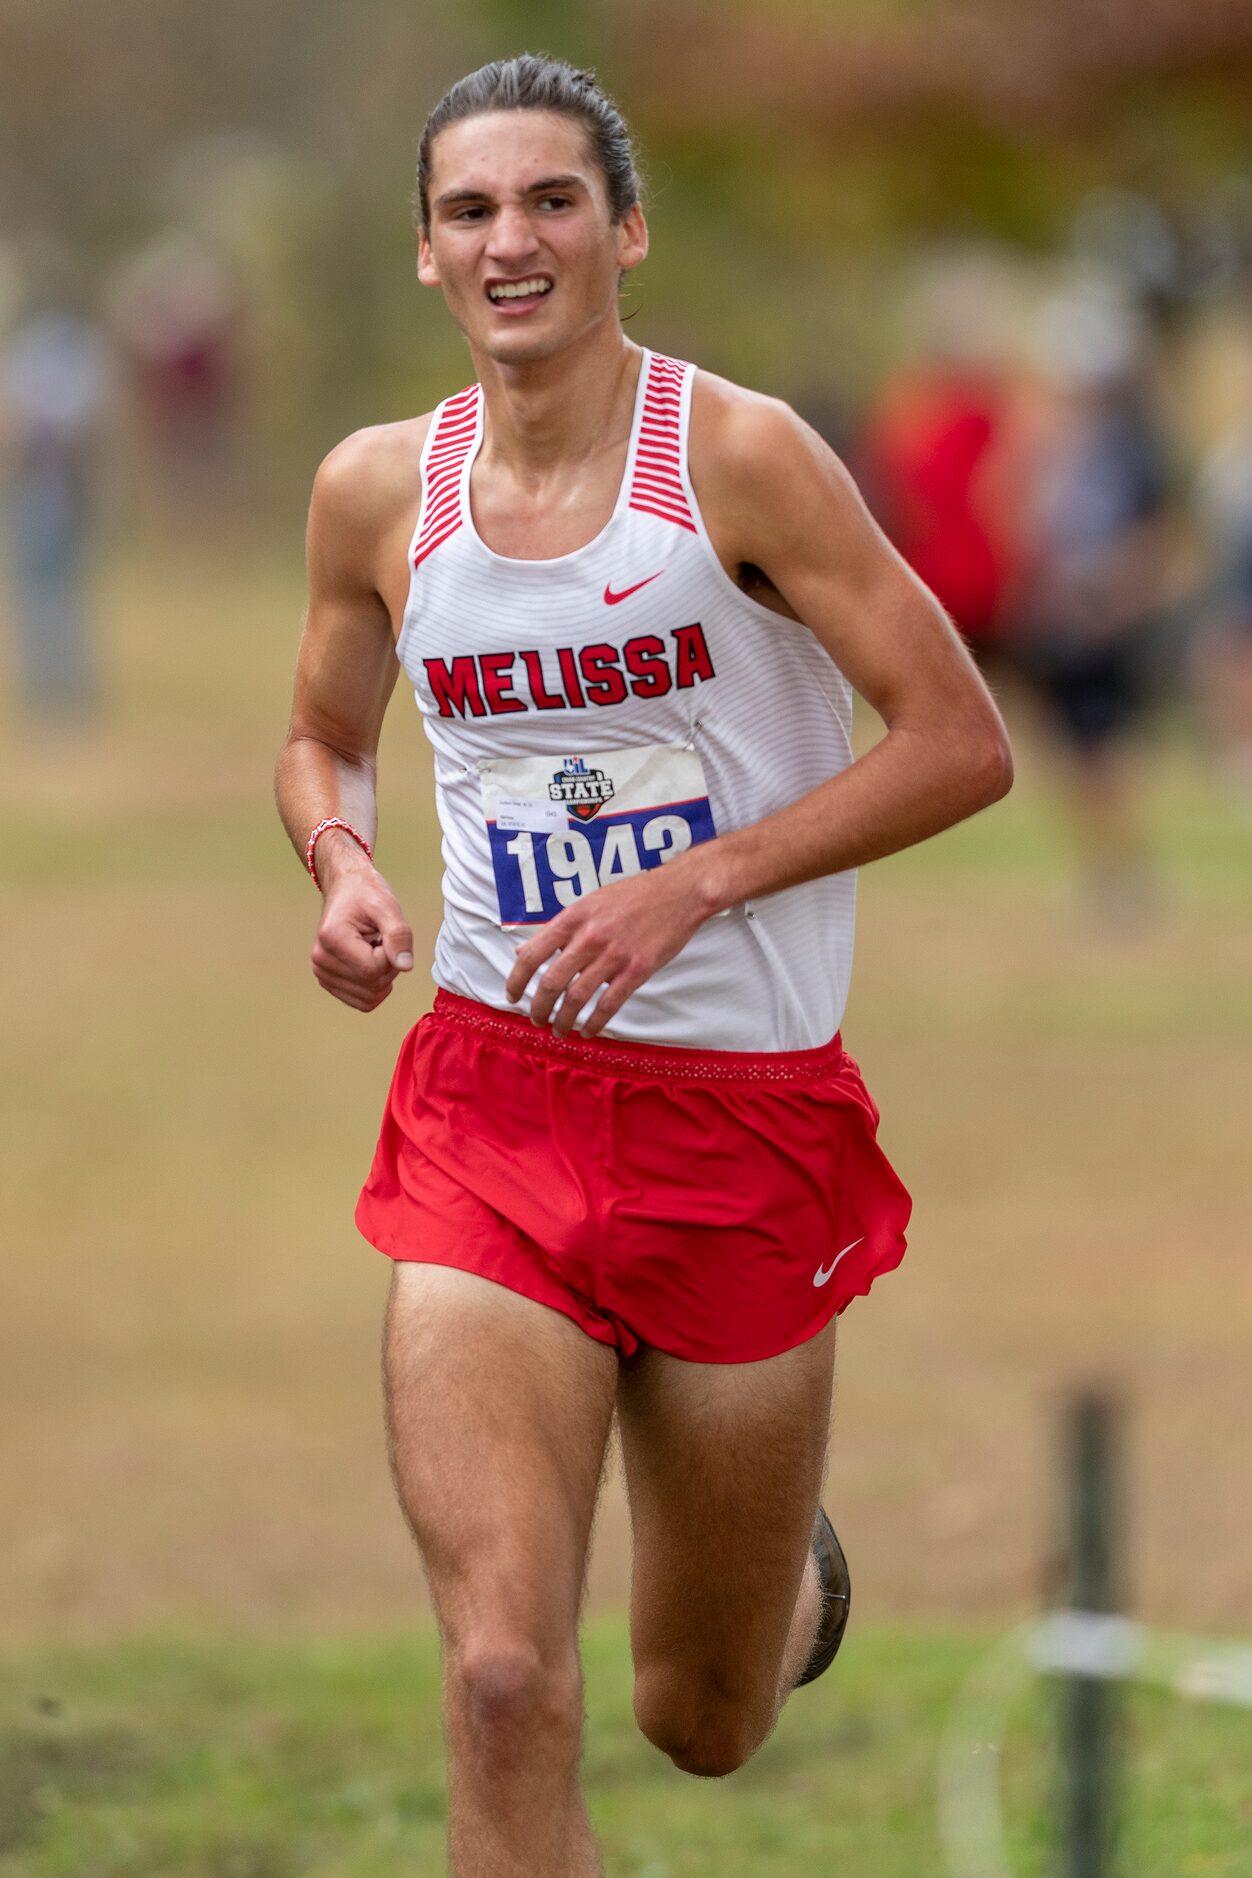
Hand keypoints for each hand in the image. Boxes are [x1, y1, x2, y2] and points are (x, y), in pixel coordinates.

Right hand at [312, 856, 413, 1012]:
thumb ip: (399, 935)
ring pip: (368, 998)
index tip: (385, 934)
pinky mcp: (328, 982)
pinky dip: (374, 986)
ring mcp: (322, 973)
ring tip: (374, 949)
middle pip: (371, 986)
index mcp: (332, 938)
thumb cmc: (365, 894)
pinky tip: (369, 962)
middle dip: (388, 967)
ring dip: (382, 977)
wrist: (346, 888)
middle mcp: (321, 959)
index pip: (373, 969)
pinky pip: (362, 1001)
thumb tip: (405, 966)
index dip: (390, 955)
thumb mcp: (387, 906)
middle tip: (382, 940)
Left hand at [505, 857, 713, 1036]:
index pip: (531, 955)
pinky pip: (609, 1004)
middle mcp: (589, 937)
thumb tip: (525, 951)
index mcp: (573, 918)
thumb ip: (559, 928)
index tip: (512, 996)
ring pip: (577, 998)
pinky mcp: (637, 970)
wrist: (678, 892)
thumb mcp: (589, 902)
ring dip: (563, 1020)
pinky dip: (595, 1023)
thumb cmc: (633, 896)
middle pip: (550, 982)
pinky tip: (588, 1031)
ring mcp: (614, 955)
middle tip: (536, 1019)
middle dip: (538, 1008)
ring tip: (560, 1030)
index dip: (516, 980)